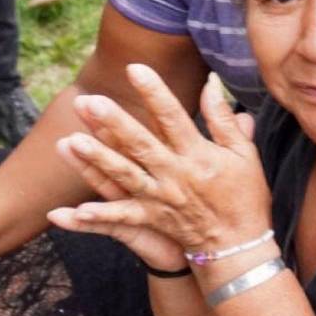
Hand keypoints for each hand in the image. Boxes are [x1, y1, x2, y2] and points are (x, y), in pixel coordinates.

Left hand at [49, 66, 270, 259]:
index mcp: (197, 155)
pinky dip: (99, 214)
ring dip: (98, 159)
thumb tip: (210, 83)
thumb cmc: (244, 196)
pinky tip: (75, 210)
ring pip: (124, 175)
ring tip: (71, 141)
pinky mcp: (152, 219)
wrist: (239, 246)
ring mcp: (160, 198)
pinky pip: (122, 217)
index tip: (134, 68)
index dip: (154, 92)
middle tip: (89, 101)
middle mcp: (175, 175)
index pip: (172, 117)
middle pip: (141, 144)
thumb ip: (224, 119)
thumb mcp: (244, 155)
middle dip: (113, 123)